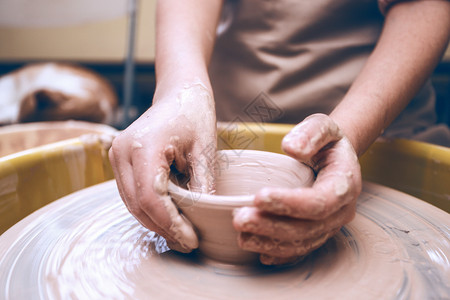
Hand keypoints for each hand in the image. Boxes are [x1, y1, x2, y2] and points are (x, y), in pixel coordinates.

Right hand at [109, 82, 215, 252]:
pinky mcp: (120, 161)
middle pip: (137, 205)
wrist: (179, 92)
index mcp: (143, 146)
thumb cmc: (194, 114)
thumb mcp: (205, 149)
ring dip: (155, 221)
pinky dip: (149, 209)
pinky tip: (170, 217)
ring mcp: (117, 156)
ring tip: (181, 234)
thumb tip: (203, 220)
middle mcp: (122, 152)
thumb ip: (202, 185)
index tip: (191, 239)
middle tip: (188, 242)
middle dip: (163, 228)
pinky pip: (132, 193)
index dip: (170, 224)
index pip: (151, 198)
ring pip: (131, 203)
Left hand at [233, 114, 361, 264]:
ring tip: (242, 235)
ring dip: (270, 242)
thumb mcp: (323, 126)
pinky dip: (279, 253)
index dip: (290, 203)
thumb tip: (291, 148)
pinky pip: (300, 249)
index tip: (259, 196)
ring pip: (302, 243)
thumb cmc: (325, 142)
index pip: (320, 201)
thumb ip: (310, 133)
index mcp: (345, 183)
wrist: (334, 157)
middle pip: (308, 228)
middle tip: (239, 219)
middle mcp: (341, 211)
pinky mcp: (318, 233)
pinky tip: (258, 251)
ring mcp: (330, 225)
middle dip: (272, 226)